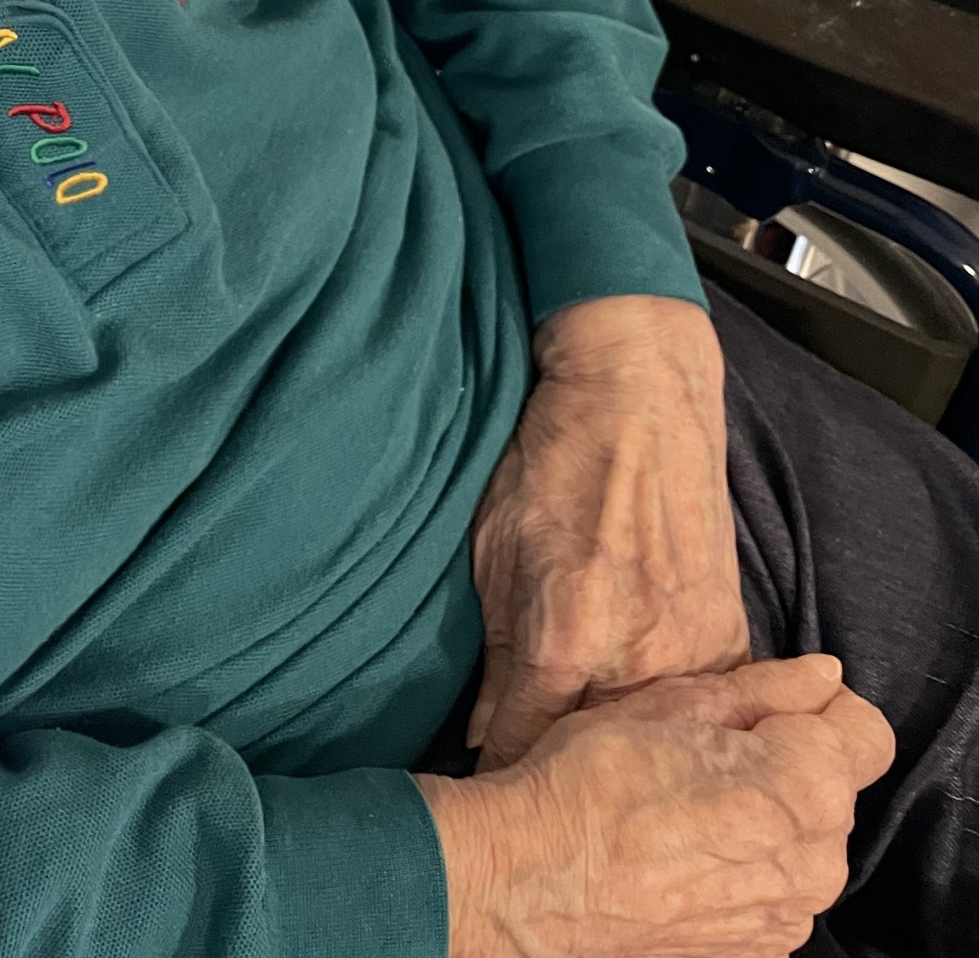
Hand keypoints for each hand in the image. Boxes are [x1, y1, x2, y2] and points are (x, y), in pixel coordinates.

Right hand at [417, 655, 895, 956]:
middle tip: (708, 744)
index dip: (821, 706)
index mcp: (804, 788)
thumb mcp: (673, 703)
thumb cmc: (594, 776)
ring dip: (771, 812)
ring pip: (810, 840)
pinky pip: (780, 887)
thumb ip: (765, 688)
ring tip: (690, 796)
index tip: (769, 703)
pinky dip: (750, 861)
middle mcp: (816, 865)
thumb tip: (823, 676)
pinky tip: (686, 843)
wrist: (536, 877)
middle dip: (791, 757)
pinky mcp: (758, 950)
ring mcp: (788, 918)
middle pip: (836, 787)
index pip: (868, 732)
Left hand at [470, 296, 748, 768]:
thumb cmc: (554, 462)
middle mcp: (637, 655)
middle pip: (599, 763)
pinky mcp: (731, 636)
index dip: (505, 782)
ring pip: (659, 746)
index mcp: (567, 635)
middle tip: (543, 823)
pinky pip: (706, 712)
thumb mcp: (495, 551)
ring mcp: (694, 648)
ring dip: (632, 772)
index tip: (492, 812)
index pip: (526, 749)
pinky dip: (680, 734)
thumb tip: (487, 736)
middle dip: (568, 793)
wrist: (639, 395)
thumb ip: (497, 654)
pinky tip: (660, 752)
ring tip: (603, 800)